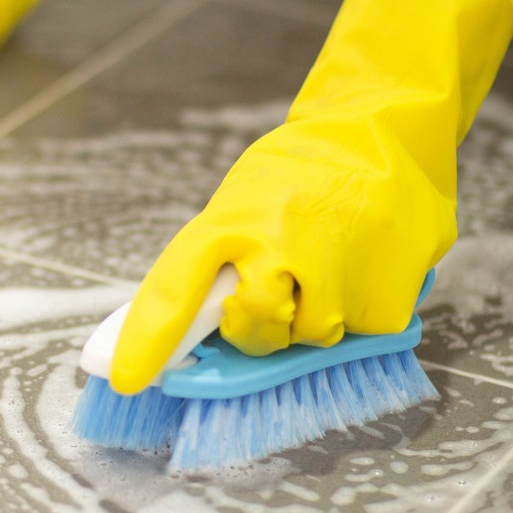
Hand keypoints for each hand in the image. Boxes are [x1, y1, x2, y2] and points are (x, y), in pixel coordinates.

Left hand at [109, 0, 512, 394]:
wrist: (387, 133)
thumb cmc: (306, 172)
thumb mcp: (245, 199)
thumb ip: (223, 257)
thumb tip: (194, 325)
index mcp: (231, 221)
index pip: (174, 288)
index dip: (148, 340)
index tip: (124, 379)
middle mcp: (277, 247)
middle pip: (251, 329)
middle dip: (257, 329)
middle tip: (276, 294)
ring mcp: (335, 274)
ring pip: (308, 338)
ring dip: (314, 316)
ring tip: (331, 262)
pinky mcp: (385, 301)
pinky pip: (361, 334)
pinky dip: (361, 311)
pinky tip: (365, 267)